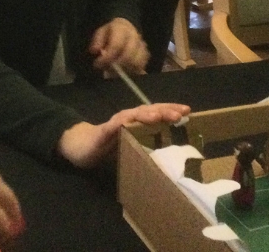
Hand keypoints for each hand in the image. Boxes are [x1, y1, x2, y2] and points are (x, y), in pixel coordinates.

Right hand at [57, 103, 191, 168]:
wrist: (80, 146)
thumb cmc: (109, 147)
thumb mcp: (132, 147)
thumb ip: (146, 147)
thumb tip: (172, 158)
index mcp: (137, 123)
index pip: (156, 113)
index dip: (171, 110)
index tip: (188, 111)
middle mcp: (128, 118)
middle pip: (149, 110)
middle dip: (165, 110)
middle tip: (181, 113)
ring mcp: (116, 123)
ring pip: (133, 115)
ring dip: (146, 114)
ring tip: (158, 116)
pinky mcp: (103, 131)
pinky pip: (114, 125)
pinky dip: (122, 122)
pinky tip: (129, 121)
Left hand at [88, 17, 148, 73]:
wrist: (126, 27)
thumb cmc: (111, 32)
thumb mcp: (101, 32)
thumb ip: (97, 41)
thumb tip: (95, 51)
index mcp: (122, 29)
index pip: (116, 45)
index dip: (107, 57)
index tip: (97, 64)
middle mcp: (135, 36)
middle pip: (129, 55)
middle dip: (116, 67)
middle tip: (107, 72)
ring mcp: (142, 45)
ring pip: (138, 62)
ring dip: (126, 70)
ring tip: (115, 73)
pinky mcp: (146, 54)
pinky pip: (143, 65)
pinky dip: (134, 71)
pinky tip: (125, 72)